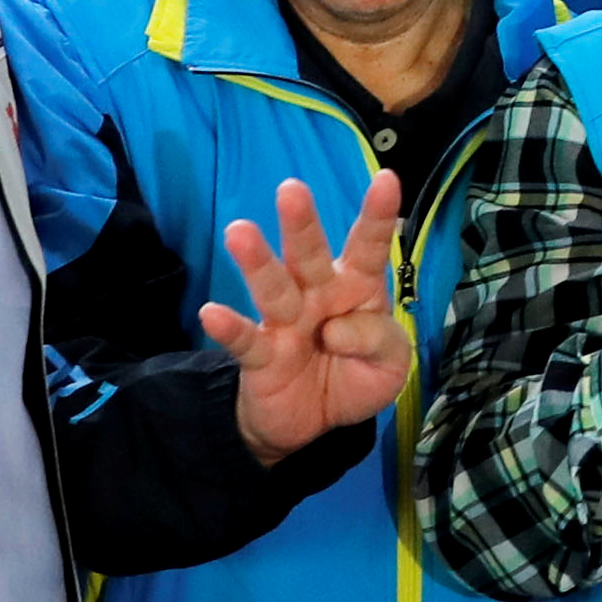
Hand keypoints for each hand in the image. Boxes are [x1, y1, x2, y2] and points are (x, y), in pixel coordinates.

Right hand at [207, 172, 410, 463]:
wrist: (313, 422)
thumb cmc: (355, 375)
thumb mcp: (390, 364)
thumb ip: (378, 340)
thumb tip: (336, 330)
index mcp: (356, 288)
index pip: (367, 248)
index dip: (376, 216)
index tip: (387, 179)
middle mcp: (317, 296)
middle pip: (309, 255)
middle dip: (302, 224)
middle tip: (291, 189)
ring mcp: (285, 323)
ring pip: (273, 287)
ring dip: (258, 263)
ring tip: (239, 232)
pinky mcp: (260, 355)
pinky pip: (244, 340)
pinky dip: (229, 328)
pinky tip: (212, 314)